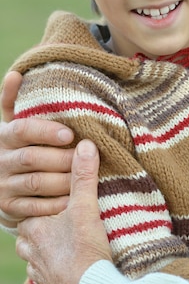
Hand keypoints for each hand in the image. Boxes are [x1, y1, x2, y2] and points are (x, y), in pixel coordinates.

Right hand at [0, 72, 74, 221]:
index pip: (22, 129)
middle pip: (32, 158)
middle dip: (61, 158)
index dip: (46, 131)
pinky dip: (55, 204)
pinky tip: (73, 199)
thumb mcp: (13, 125)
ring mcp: (3, 186)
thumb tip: (16, 74)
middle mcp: (0, 161)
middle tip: (85, 158)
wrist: (2, 185)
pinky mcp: (8, 209)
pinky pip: (34, 208)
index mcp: (3, 137)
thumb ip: (14, 102)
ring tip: (84, 176)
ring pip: (36, 183)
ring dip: (62, 180)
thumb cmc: (19, 148)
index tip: (70, 134)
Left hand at [16, 139, 111, 283]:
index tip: (55, 205)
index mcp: (35, 231)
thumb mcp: (86, 207)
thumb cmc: (85, 249)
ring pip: (35, 263)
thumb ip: (83, 175)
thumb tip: (85, 145)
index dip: (41, 208)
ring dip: (45, 256)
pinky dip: (53, 281)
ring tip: (63, 248)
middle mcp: (32, 255)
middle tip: (60, 225)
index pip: (29, 214)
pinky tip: (65, 275)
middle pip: (28, 239)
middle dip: (41, 233)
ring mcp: (40, 277)